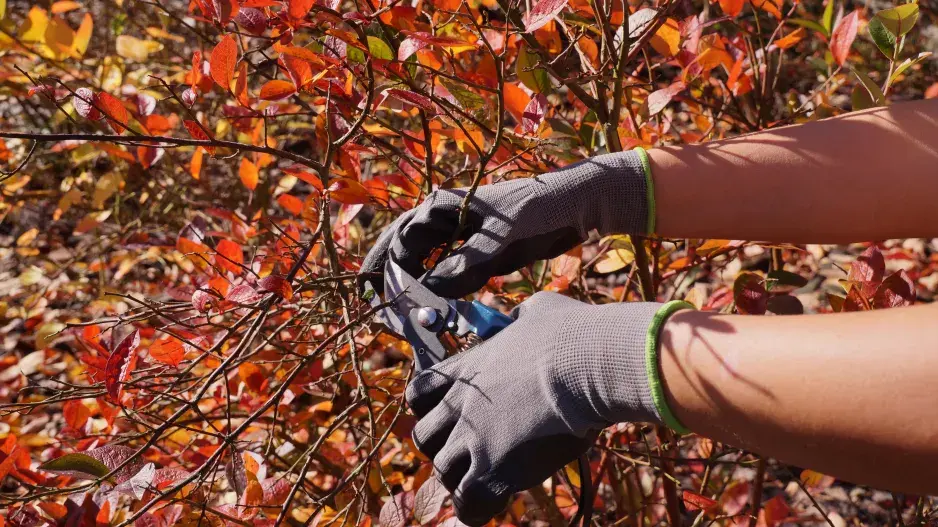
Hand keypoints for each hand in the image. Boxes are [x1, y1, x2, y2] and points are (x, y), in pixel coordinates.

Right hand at [361, 151, 650, 297]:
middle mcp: (444, 219)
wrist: (577, 205)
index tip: (392, 302)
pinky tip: (434, 312)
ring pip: (422, 265)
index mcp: (442, 206)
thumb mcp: (502, 238)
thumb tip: (428, 291)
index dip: (392, 273)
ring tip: (398, 316)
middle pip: (403, 251)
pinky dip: (438, 292)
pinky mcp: (475, 252)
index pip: (402, 241)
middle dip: (389, 280)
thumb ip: (467, 262)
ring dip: (410, 288)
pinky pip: (446, 274)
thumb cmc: (539, 210)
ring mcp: (458, 236)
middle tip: (377, 310)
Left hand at [406, 292, 681, 525]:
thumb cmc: (571, 334)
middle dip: (442, 446)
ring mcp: (473, 440)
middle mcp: (460, 405)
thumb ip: (521, 318)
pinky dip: (473, 509)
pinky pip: (467, 503)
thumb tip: (526, 316)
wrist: (587, 365)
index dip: (429, 407)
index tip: (448, 414)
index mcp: (466, 368)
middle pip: (424, 437)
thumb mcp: (538, 312)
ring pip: (444, 472)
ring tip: (485, 480)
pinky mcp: (493, 471)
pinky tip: (490, 505)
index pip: (419, 393)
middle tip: (468, 451)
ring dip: (461, 477)